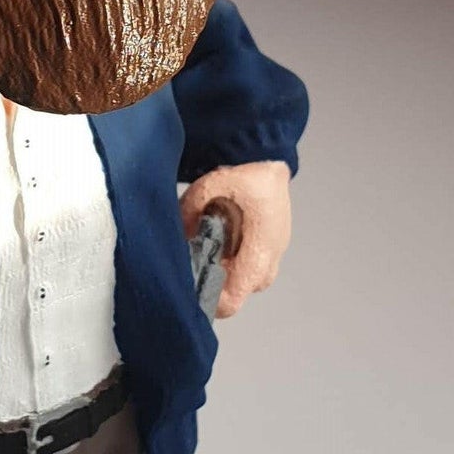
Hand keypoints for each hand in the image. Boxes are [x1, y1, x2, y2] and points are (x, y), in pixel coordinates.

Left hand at [180, 160, 292, 319]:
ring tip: (210, 253)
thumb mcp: (207, 187)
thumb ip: (189, 213)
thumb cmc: (244, 170)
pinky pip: (257, 263)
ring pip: (251, 279)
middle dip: (219, 284)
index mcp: (260, 246)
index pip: (236, 295)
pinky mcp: (275, 241)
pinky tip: (223, 241)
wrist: (269, 153)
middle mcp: (272, 253)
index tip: (194, 290)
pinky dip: (239, 259)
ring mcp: (276, 248)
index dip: (213, 300)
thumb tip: (177, 234)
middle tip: (198, 266)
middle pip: (243, 291)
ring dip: (230, 272)